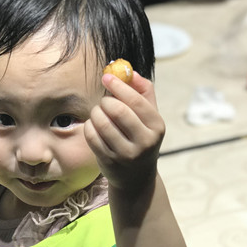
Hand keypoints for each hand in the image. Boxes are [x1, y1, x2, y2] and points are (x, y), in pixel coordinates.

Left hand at [84, 72, 163, 191]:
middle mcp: (144, 142)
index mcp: (157, 127)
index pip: (136, 101)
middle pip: (117, 111)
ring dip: (96, 113)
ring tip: (99, 114)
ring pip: (102, 123)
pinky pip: (92, 135)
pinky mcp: (109, 161)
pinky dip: (90, 126)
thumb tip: (129, 70)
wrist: (136, 176)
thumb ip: (143, 91)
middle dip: (105, 101)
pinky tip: (95, 127)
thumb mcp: (150, 117)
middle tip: (104, 102)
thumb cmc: (141, 137)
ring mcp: (126, 154)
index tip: (106, 77)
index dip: (119, 86)